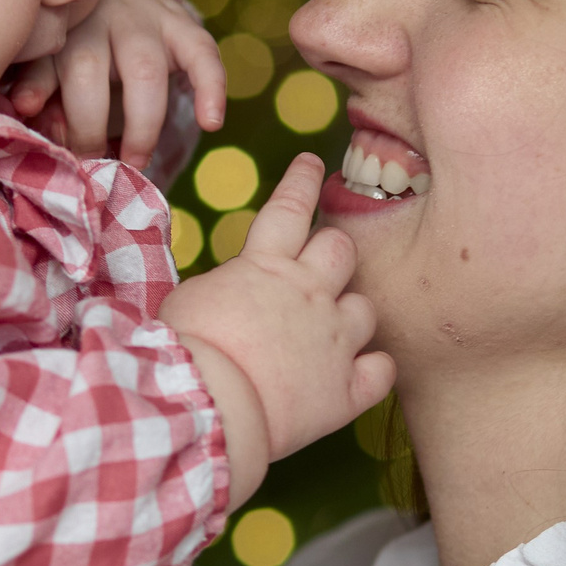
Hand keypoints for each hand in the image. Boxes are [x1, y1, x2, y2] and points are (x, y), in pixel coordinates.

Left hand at [7, 0, 222, 170]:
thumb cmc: (70, 28)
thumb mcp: (45, 49)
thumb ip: (38, 80)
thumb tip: (25, 109)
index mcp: (62, 23)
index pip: (50, 69)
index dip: (52, 113)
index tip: (58, 153)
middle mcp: (101, 14)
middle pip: (89, 71)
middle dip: (89, 129)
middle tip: (92, 167)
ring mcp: (146, 16)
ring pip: (144, 72)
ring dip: (141, 126)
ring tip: (136, 161)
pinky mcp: (182, 23)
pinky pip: (204, 54)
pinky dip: (212, 88)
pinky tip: (211, 121)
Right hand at [160, 155, 394, 499]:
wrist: (208, 403)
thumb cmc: (184, 349)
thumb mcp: (190, 300)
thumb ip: (221, 288)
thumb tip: (226, 291)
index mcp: (266, 267)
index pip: (290, 206)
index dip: (303, 180)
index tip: (314, 161)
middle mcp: (309, 294)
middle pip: (342, 249)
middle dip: (334, 253)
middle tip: (323, 263)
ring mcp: (334, 341)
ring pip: (366, 309)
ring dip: (352, 316)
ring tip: (334, 330)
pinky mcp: (345, 389)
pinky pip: (381, 370)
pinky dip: (373, 371)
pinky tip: (361, 375)